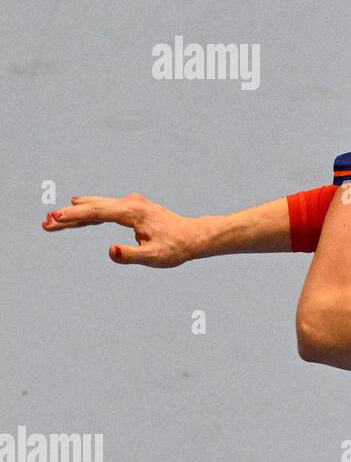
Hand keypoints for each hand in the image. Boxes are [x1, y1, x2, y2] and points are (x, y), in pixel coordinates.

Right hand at [42, 193, 201, 266]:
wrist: (193, 237)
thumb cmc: (175, 248)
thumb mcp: (154, 257)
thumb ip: (131, 255)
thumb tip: (109, 251)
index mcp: (132, 212)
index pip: (97, 212)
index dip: (75, 216)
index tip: (55, 219)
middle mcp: (130, 203)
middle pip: (93, 207)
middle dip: (68, 215)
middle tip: (45, 223)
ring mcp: (131, 204)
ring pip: (98, 206)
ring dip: (76, 212)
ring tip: (53, 219)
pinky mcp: (133, 208)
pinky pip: (106, 209)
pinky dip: (90, 212)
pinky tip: (78, 208)